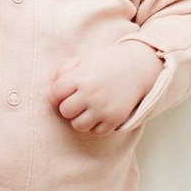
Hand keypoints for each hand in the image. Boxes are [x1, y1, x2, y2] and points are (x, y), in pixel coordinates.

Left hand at [48, 42, 162, 134]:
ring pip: (78, 125)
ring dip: (80, 118)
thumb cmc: (106, 62)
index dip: (56, 94)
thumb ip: (64, 70)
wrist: (137, 67)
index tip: (64, 92)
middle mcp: (91, 94)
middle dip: (68, 105)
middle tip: (78, 99)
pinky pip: (95, 131)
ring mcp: (103, 108)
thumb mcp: (84, 59)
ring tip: (87, 108)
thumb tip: (52, 91)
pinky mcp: (114, 119)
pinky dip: (95, 124)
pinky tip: (99, 113)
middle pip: (65, 111)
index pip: (55, 94)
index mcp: (80, 78)